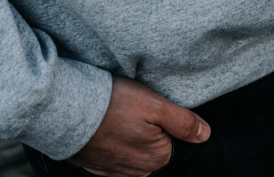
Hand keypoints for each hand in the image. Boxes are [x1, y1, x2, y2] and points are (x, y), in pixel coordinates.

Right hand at [71, 77, 209, 176]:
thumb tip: (205, 135)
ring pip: (133, 151)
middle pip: (153, 146)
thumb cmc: (113, 103)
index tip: (148, 106)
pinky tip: (105, 127)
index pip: (173, 137)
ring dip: (128, 136)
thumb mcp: (154, 104)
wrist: (68, 111)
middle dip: (146, 129)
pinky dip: (112, 143)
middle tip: (131, 108)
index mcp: (157, 157)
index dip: (163, 118)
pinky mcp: (98, 168)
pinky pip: (114, 156)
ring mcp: (117, 172)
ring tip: (117, 116)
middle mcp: (139, 171)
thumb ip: (183, 121)